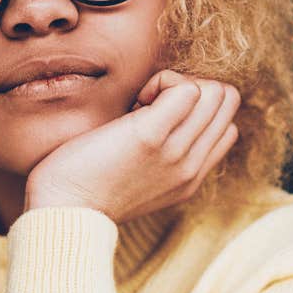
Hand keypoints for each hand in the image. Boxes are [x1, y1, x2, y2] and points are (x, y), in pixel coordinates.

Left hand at [24, 69, 240, 222]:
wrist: (64, 212)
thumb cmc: (87, 188)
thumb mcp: (141, 181)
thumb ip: (163, 158)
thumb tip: (161, 115)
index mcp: (190, 179)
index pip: (228, 127)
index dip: (197, 111)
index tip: (157, 119)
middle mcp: (191, 167)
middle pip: (227, 101)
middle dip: (191, 89)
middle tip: (149, 104)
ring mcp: (175, 153)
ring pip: (213, 91)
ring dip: (174, 84)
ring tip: (141, 103)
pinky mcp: (151, 136)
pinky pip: (186, 88)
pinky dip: (162, 81)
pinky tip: (135, 100)